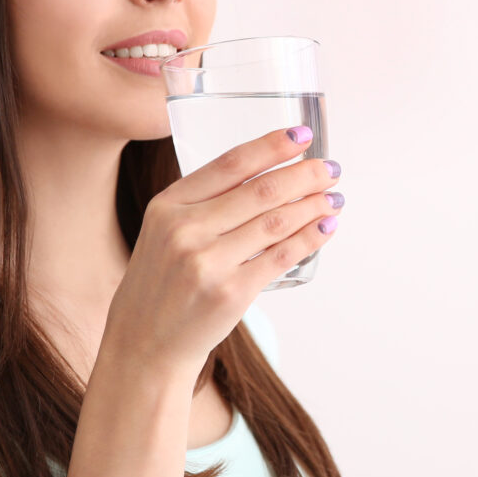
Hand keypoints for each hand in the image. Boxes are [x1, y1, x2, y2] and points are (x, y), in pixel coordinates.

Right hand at [103, 127, 341, 378]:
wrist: (144, 340)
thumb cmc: (161, 282)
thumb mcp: (164, 232)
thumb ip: (202, 204)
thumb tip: (268, 177)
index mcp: (168, 206)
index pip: (229, 165)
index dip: (271, 146)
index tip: (301, 136)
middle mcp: (185, 230)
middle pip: (259, 190)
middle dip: (304, 175)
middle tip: (330, 169)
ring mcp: (207, 263)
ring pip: (275, 222)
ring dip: (313, 205)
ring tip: (333, 198)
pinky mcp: (230, 294)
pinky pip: (280, 257)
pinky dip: (309, 239)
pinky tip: (325, 228)